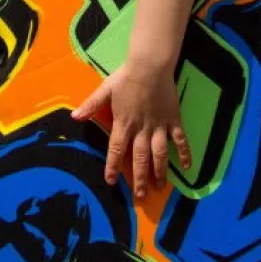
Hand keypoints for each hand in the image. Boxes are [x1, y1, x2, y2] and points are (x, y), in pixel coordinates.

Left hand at [71, 61, 191, 199]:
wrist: (150, 66)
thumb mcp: (105, 90)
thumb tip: (74, 117)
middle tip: (140, 196)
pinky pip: (180, 140)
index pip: (116, 149)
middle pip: (139, 158)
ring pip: (159, 154)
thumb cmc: (126, 77)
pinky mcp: (173, 120)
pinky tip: (186, 167)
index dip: (112, 166)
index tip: (111, 181)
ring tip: (160, 187)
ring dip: (159, 171)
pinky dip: (184, 153)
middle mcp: (141, 129)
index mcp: (124, 123)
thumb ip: (91, 105)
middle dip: (138, 178)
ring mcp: (159, 126)